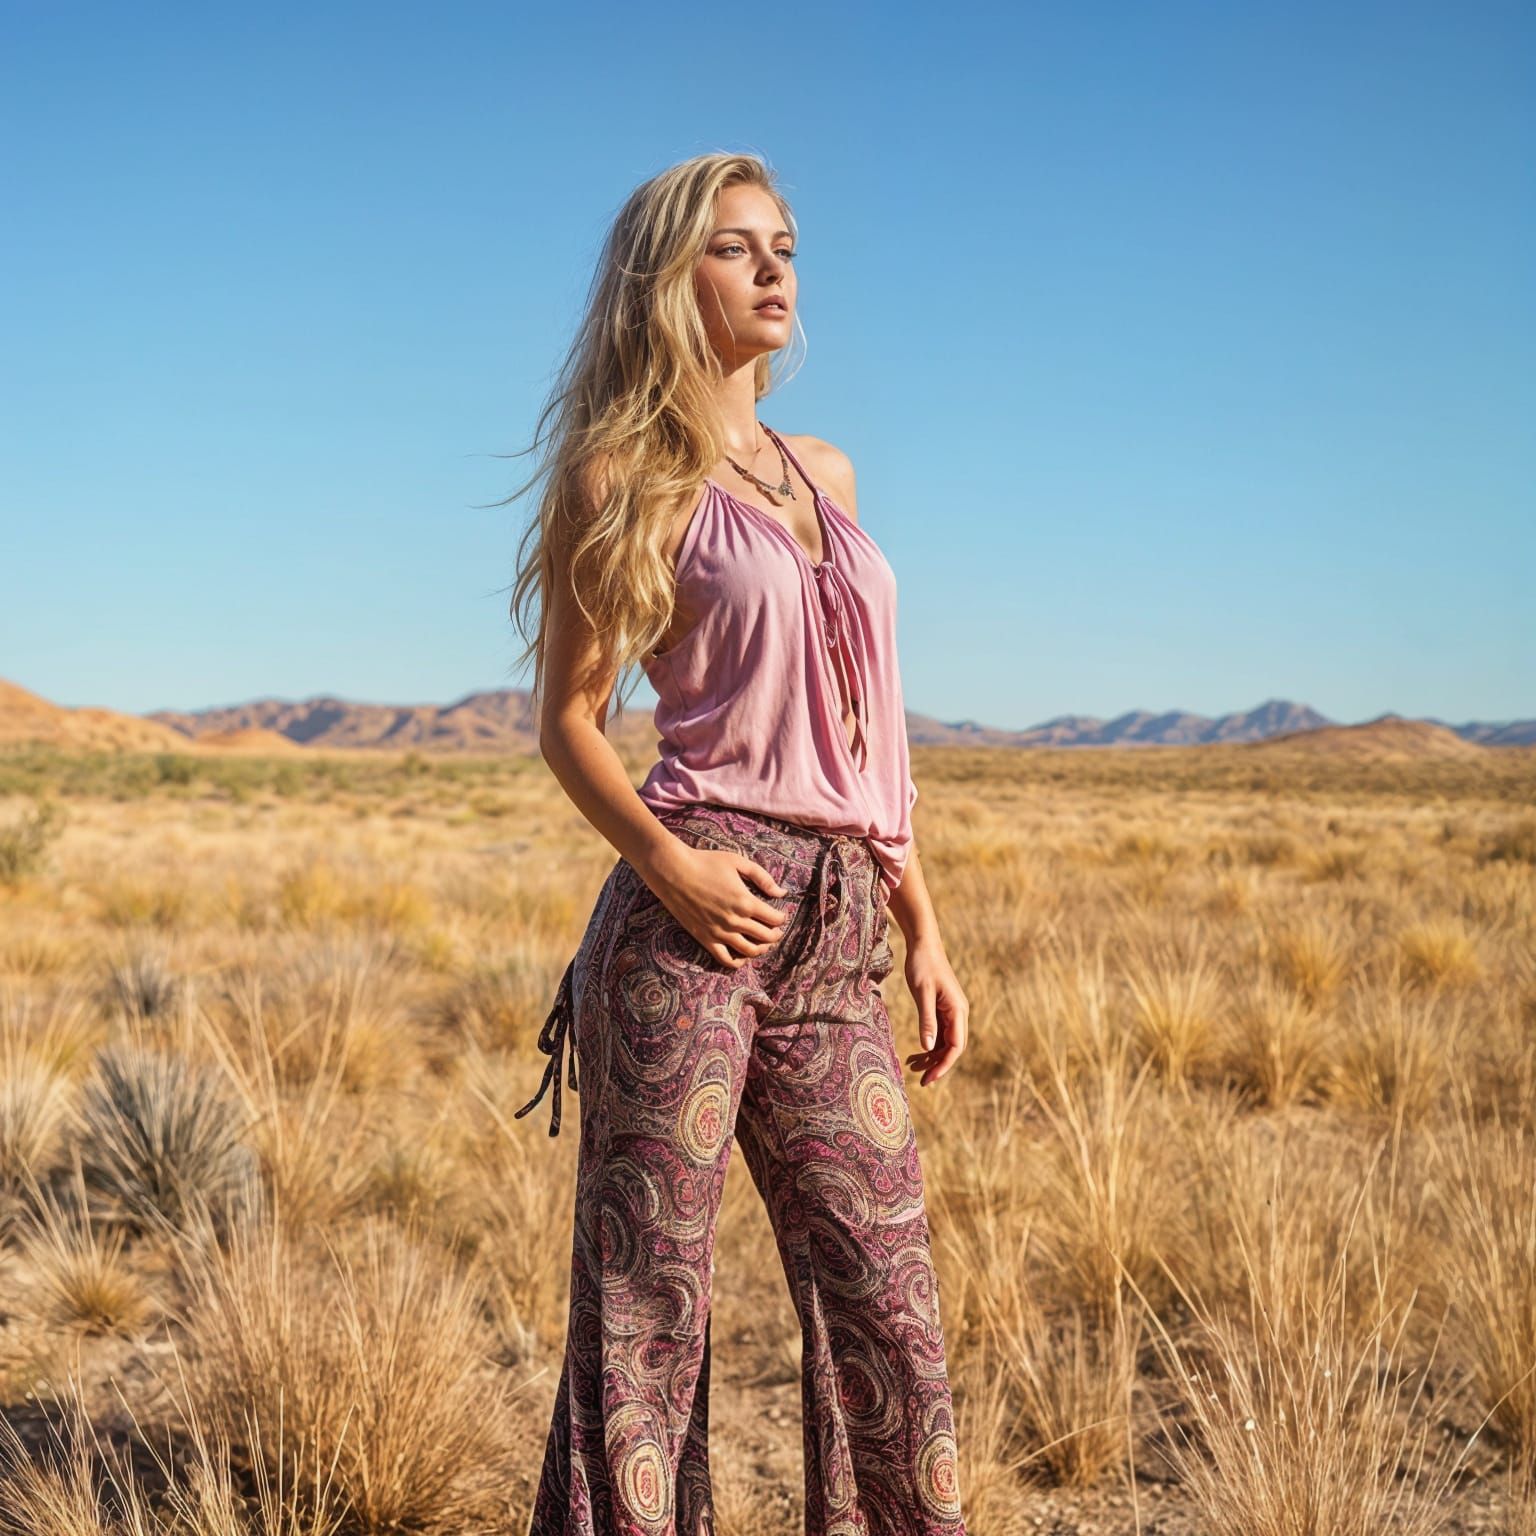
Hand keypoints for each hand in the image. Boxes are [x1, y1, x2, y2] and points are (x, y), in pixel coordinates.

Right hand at [648, 842, 789, 968]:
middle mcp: (735, 921)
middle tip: (776, 929)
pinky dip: (739, 962)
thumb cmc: (705, 862)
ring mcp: (720, 933)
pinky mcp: (705, 939)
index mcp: (746, 902)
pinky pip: (726, 960)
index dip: (782, 918)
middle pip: (766, 937)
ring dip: (762, 948)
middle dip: (776, 934)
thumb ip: (762, 878)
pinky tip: (742, 955)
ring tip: (763, 942)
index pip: (774, 919)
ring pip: (750, 951)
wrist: (673, 872)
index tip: (780, 915)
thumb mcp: (737, 862)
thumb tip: (782, 892)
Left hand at [901, 935, 967, 1085]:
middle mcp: (958, 1013)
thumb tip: (928, 1048)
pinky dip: (929, 1044)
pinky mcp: (942, 1008)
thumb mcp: (923, 993)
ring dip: (931, 1056)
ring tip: (912, 1066)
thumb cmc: (922, 965)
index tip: (928, 1078)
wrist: (923, 944)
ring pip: (945, 1042)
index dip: (943, 1065)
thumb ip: (927, 1020)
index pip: (956, 1046)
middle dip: (937, 1064)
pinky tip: (916, 1052)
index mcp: (958, 1010)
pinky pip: (939, 1032)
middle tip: (919, 1079)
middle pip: (952, 1048)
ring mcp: (951, 1011)